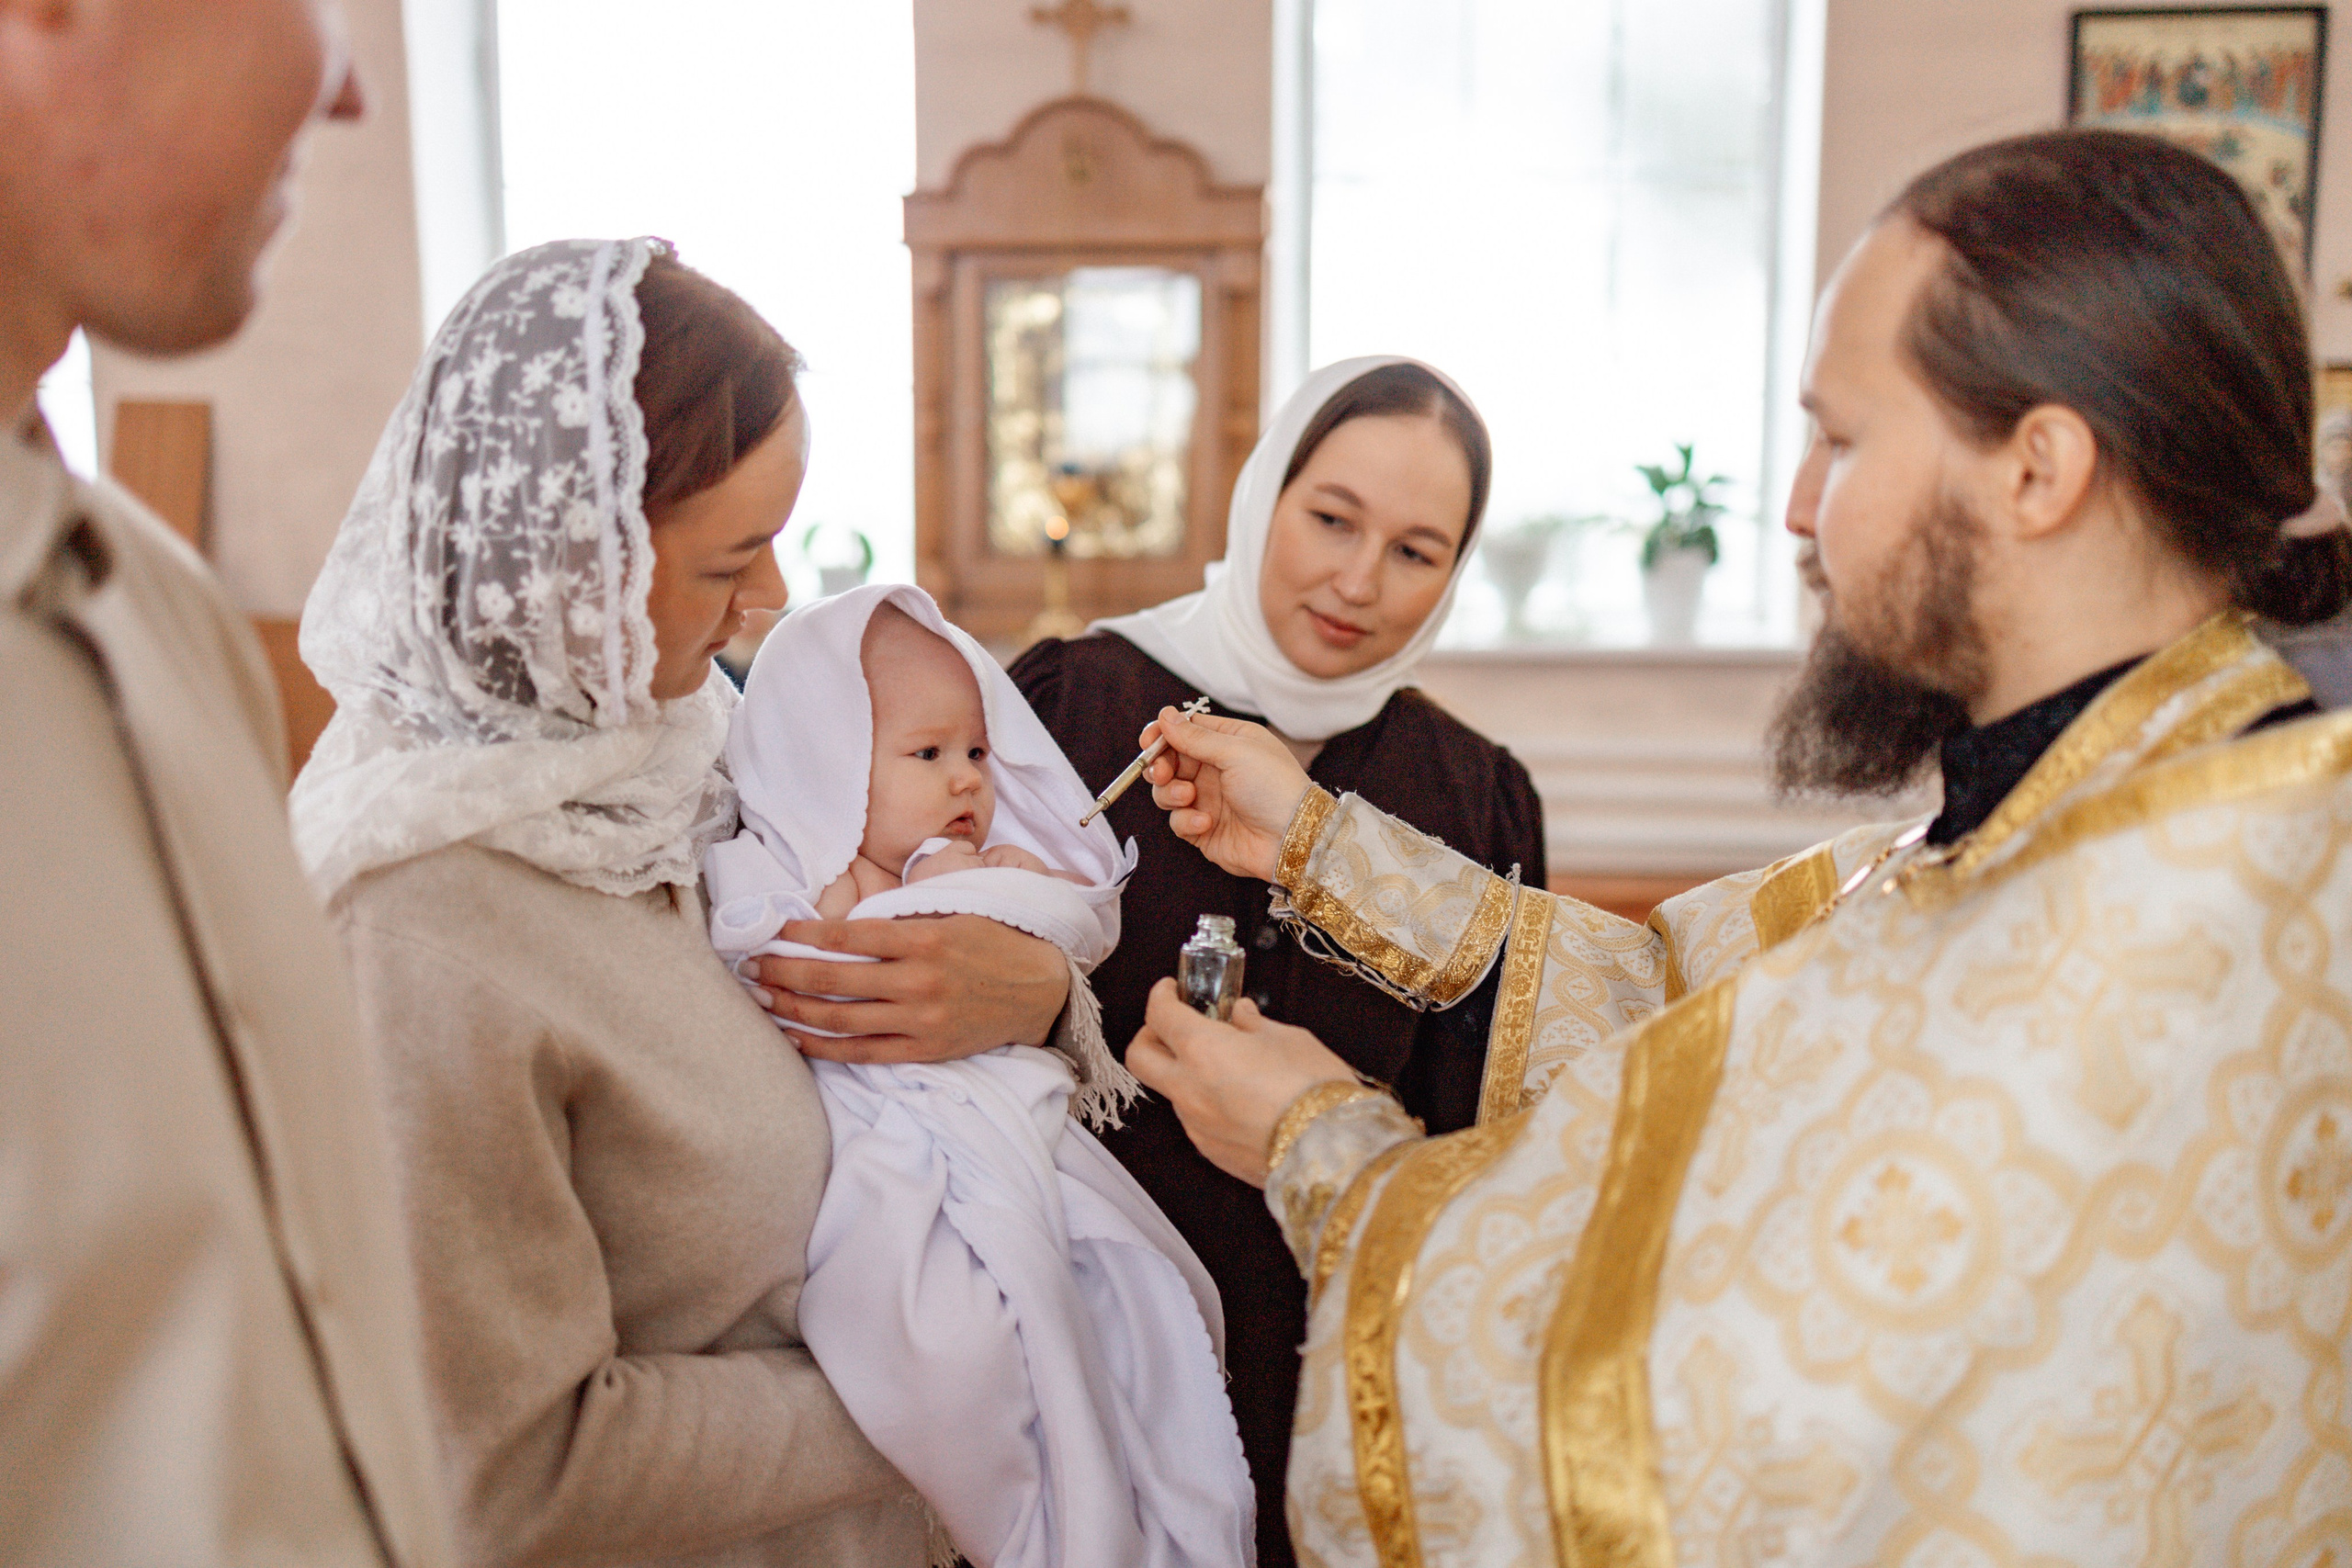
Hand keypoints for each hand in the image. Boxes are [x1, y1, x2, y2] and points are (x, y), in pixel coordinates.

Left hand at [752, 914, 1070, 1062]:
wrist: (1040, 990)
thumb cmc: (993, 941)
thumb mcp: (954, 910)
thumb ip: (902, 914)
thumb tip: (843, 921)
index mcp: (926, 938)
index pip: (847, 937)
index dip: (803, 935)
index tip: (775, 931)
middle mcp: (919, 982)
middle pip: (832, 980)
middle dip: (783, 971)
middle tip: (750, 966)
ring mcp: (919, 1021)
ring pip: (838, 1019)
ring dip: (792, 1008)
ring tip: (761, 997)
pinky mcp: (923, 1051)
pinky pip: (861, 1052)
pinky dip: (821, 1047)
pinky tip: (793, 1035)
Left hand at [1125, 979, 1355, 1186]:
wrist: (1332, 1153)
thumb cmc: (1315, 1090)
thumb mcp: (1290, 1039)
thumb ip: (1254, 1025)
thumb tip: (1240, 1016)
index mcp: (1203, 1050)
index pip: (1159, 1014)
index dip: (1161, 996)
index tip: (1171, 990)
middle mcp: (1188, 1088)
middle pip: (1139, 1056)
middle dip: (1149, 1035)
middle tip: (1174, 1025)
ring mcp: (1196, 1124)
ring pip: (1170, 1091)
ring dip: (1184, 1073)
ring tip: (1224, 1066)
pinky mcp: (1211, 1151)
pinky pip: (1195, 1119)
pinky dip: (1205, 1102)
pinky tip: (1239, 1098)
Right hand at [1140, 706, 1310, 883]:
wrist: (1294, 839)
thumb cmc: (1275, 787)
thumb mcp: (1235, 751)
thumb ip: (1195, 737)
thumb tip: (1166, 715)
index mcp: (1228, 742)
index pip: (1185, 731)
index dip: (1163, 734)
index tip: (1148, 740)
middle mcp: (1216, 769)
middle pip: (1170, 761)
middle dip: (1159, 766)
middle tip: (1160, 772)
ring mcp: (1209, 800)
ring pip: (1167, 792)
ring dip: (1170, 793)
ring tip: (1187, 796)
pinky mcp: (1203, 830)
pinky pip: (1178, 821)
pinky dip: (1186, 820)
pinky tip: (1206, 822)